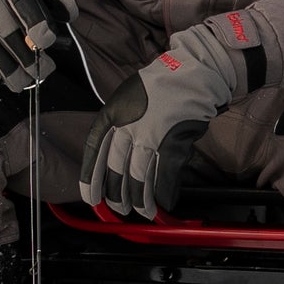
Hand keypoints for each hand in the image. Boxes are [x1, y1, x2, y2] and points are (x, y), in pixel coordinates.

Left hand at [80, 14, 260, 217]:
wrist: (193, 73)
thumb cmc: (161, 85)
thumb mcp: (128, 97)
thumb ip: (120, 125)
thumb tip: (119, 155)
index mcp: (113, 113)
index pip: (94, 151)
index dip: (90, 176)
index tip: (90, 196)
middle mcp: (128, 126)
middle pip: (116, 168)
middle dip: (116, 193)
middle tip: (118, 207)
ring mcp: (150, 136)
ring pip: (139, 176)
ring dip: (140, 198)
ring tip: (142, 211)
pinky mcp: (173, 143)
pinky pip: (166, 175)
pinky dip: (164, 193)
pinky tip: (164, 203)